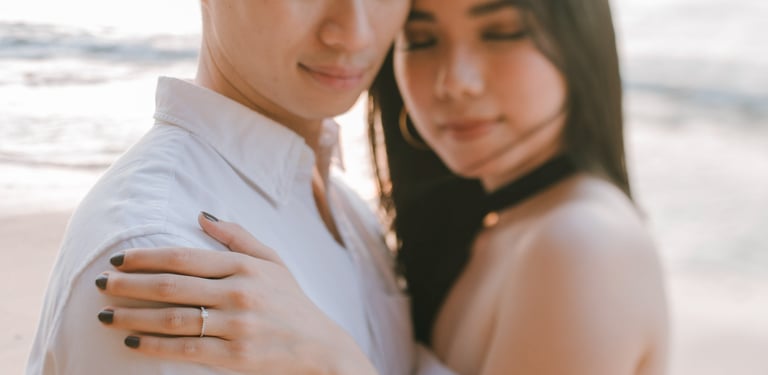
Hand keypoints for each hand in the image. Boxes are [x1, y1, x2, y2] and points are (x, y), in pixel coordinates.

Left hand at [95, 212, 375, 374]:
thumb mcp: (272, 261)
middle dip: (128, 285)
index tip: (118, 259)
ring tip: (106, 316)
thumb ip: (237, 237)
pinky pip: (184, 349)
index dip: (145, 257)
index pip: (182, 257)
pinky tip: (131, 342)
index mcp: (244, 266)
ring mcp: (236, 326)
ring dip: (132, 316)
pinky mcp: (234, 357)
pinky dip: (153, 346)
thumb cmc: (291, 301)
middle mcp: (238, 293)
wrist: (319, 347)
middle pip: (170, 286)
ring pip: (171, 319)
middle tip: (100, 285)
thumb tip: (201, 215)